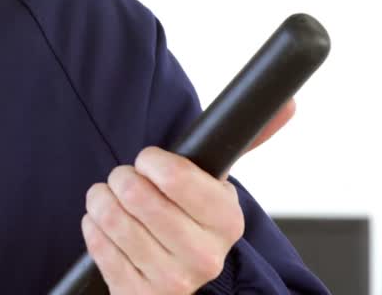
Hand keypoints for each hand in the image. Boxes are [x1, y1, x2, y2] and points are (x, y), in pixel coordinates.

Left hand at [81, 99, 296, 293]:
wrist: (176, 278)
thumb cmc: (192, 220)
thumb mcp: (217, 185)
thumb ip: (248, 141)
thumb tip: (287, 104)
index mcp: (227, 220)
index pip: (174, 175)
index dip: (151, 161)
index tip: (150, 161)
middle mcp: (204, 255)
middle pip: (137, 195)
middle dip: (122, 178)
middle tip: (127, 179)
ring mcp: (171, 280)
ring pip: (113, 218)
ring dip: (102, 200)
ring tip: (112, 199)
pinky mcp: (137, 294)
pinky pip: (98, 245)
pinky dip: (94, 227)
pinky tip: (108, 226)